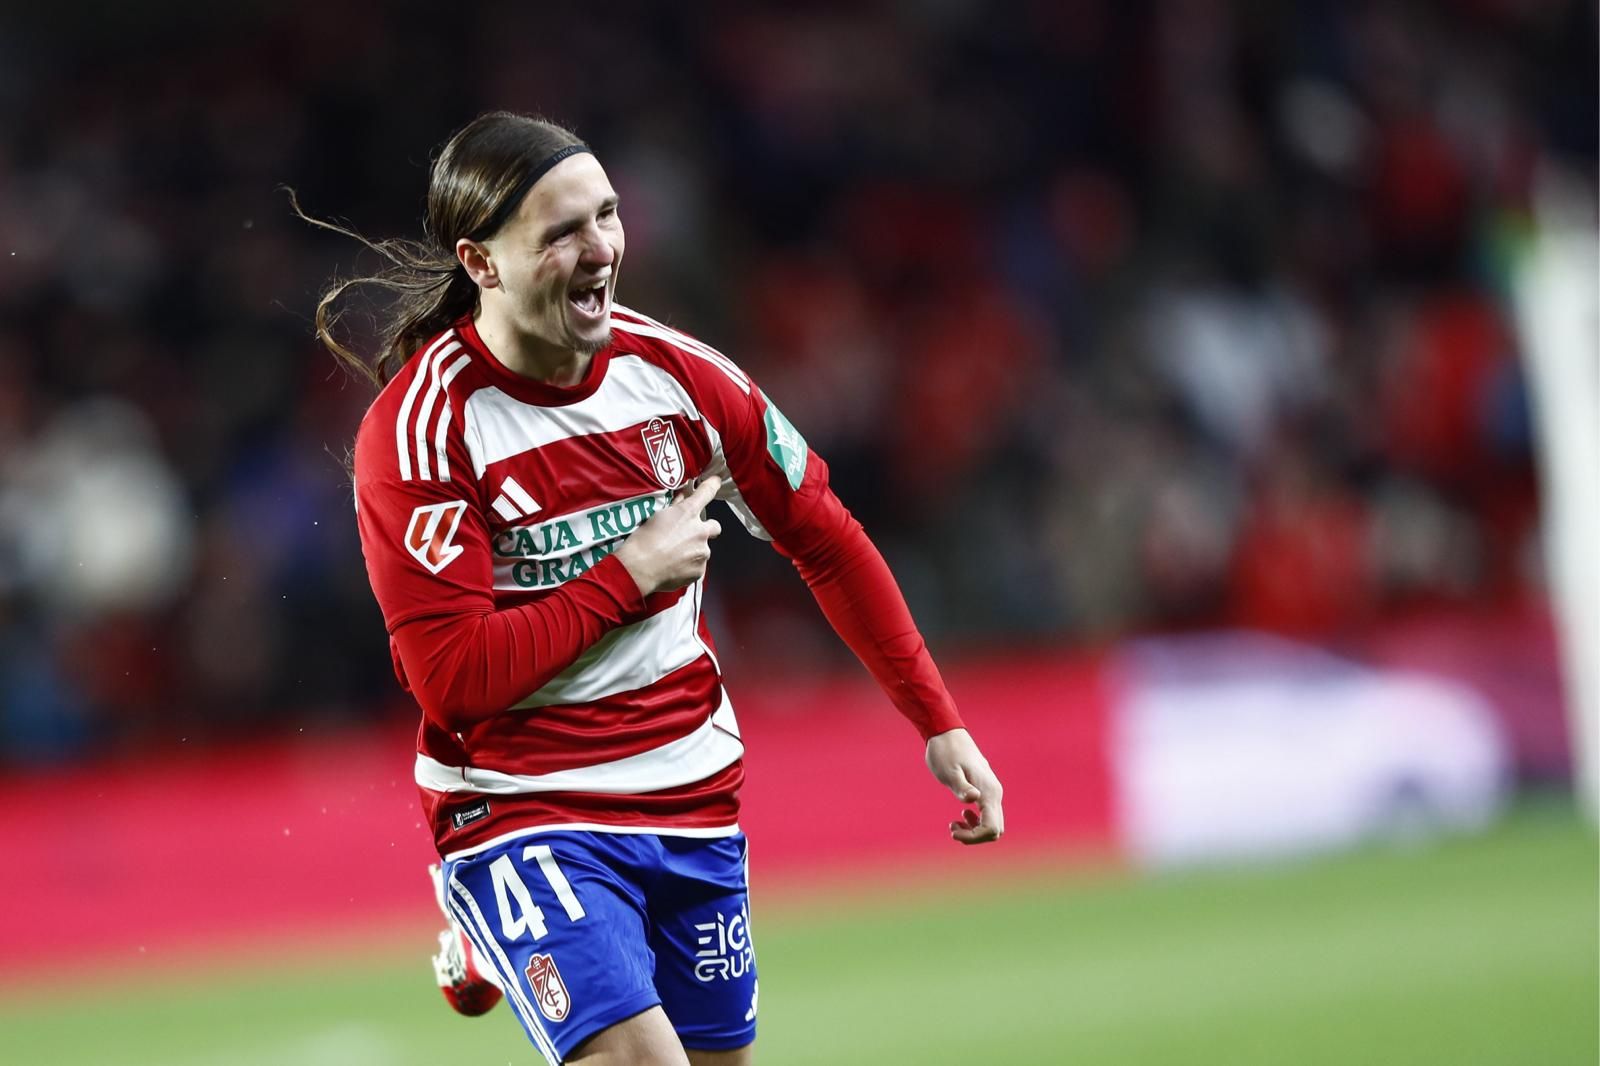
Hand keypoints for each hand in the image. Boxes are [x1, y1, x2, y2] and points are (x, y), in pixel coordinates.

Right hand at [614, 476, 722, 596]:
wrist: (641, 568)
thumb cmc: (644, 540)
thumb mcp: (657, 517)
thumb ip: (674, 507)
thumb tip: (682, 498)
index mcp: (688, 513)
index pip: (706, 493)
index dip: (712, 485)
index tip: (716, 481)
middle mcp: (700, 531)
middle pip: (714, 527)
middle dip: (706, 529)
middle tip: (691, 534)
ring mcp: (702, 552)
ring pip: (704, 549)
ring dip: (694, 550)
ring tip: (675, 556)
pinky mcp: (700, 570)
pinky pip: (698, 566)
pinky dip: (689, 566)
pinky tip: (675, 567)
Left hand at [925, 727, 1004, 844]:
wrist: (947, 733)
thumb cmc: (945, 752)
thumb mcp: (949, 771)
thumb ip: (961, 787)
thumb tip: (974, 799)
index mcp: (988, 792)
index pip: (991, 828)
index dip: (973, 837)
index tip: (953, 831)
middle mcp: (995, 793)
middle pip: (995, 830)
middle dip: (974, 837)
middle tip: (952, 829)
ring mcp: (992, 792)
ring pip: (993, 824)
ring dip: (975, 831)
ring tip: (953, 825)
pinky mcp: (985, 790)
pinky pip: (988, 815)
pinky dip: (976, 822)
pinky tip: (962, 815)